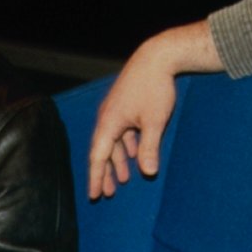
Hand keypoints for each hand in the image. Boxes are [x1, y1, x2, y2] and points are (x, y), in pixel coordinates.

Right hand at [86, 22, 218, 200]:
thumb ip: (149, 148)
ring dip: (117, 160)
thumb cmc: (154, 88)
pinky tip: (133, 155)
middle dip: (105, 173)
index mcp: (109, 123)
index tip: (94, 195)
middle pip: (103, 151)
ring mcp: (115, 111)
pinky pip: (121, 132)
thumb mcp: (155, 122)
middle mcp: (107, 118)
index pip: (98, 157)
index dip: (96, 177)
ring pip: (113, 142)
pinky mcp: (124, 106)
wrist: (157, 57)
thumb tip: (147, 172)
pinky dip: (126, 146)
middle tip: (107, 193)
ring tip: (122, 179)